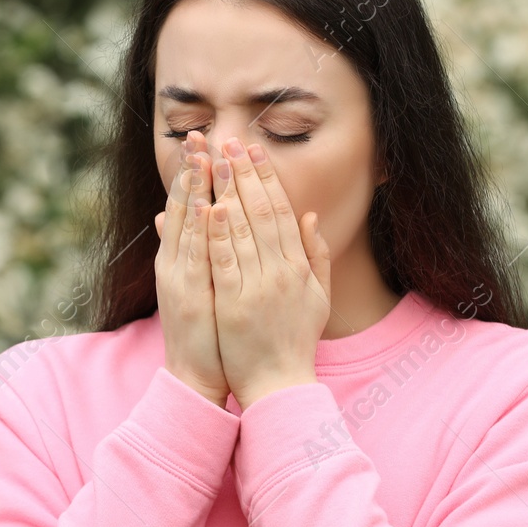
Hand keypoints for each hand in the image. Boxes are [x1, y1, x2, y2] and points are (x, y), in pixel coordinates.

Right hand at [153, 133, 227, 407]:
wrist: (194, 374)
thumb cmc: (202, 331)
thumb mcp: (189, 283)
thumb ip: (182, 248)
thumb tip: (167, 215)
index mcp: (179, 257)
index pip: (187, 205)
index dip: (192, 172)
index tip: (200, 140)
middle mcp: (174, 261)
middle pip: (182, 206)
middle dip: (189, 169)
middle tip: (196, 133)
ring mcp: (179, 276)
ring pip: (186, 224)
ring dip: (192, 188)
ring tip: (199, 155)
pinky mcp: (188, 294)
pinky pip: (195, 256)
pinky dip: (199, 230)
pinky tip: (204, 205)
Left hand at [206, 134, 331, 410]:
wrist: (280, 384)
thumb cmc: (295, 341)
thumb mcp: (317, 296)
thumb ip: (315, 255)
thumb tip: (310, 216)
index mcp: (298, 267)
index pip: (281, 212)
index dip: (266, 179)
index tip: (254, 151)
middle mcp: (281, 272)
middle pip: (261, 213)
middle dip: (244, 175)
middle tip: (231, 142)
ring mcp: (257, 288)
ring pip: (242, 231)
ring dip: (228, 193)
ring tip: (215, 162)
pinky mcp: (234, 305)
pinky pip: (225, 263)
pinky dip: (219, 235)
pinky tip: (211, 208)